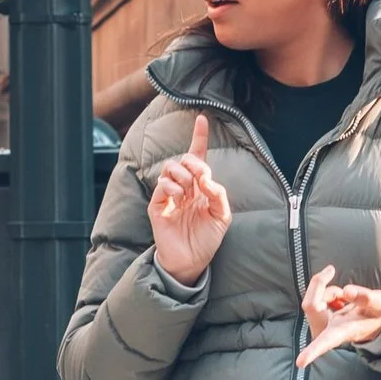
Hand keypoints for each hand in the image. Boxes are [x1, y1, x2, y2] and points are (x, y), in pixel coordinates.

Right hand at [148, 115, 232, 283]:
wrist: (192, 261)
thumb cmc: (206, 238)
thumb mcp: (223, 215)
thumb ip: (218, 193)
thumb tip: (205, 179)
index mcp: (200, 187)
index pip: (198, 156)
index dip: (199, 136)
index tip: (202, 118)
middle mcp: (184, 187)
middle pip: (183, 159)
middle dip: (194, 164)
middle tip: (201, 179)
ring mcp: (169, 195)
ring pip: (170, 167)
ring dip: (183, 175)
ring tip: (189, 193)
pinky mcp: (157, 205)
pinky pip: (162, 185)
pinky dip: (173, 187)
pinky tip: (180, 199)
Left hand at [297, 265, 380, 370]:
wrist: (375, 318)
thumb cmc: (377, 313)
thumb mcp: (380, 304)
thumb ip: (366, 298)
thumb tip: (346, 291)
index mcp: (342, 332)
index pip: (326, 341)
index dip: (312, 351)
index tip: (300, 363)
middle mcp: (327, 330)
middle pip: (311, 304)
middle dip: (320, 285)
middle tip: (331, 270)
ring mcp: (319, 325)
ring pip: (313, 297)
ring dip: (327, 290)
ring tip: (343, 298)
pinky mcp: (315, 317)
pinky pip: (313, 295)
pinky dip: (325, 292)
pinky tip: (338, 301)